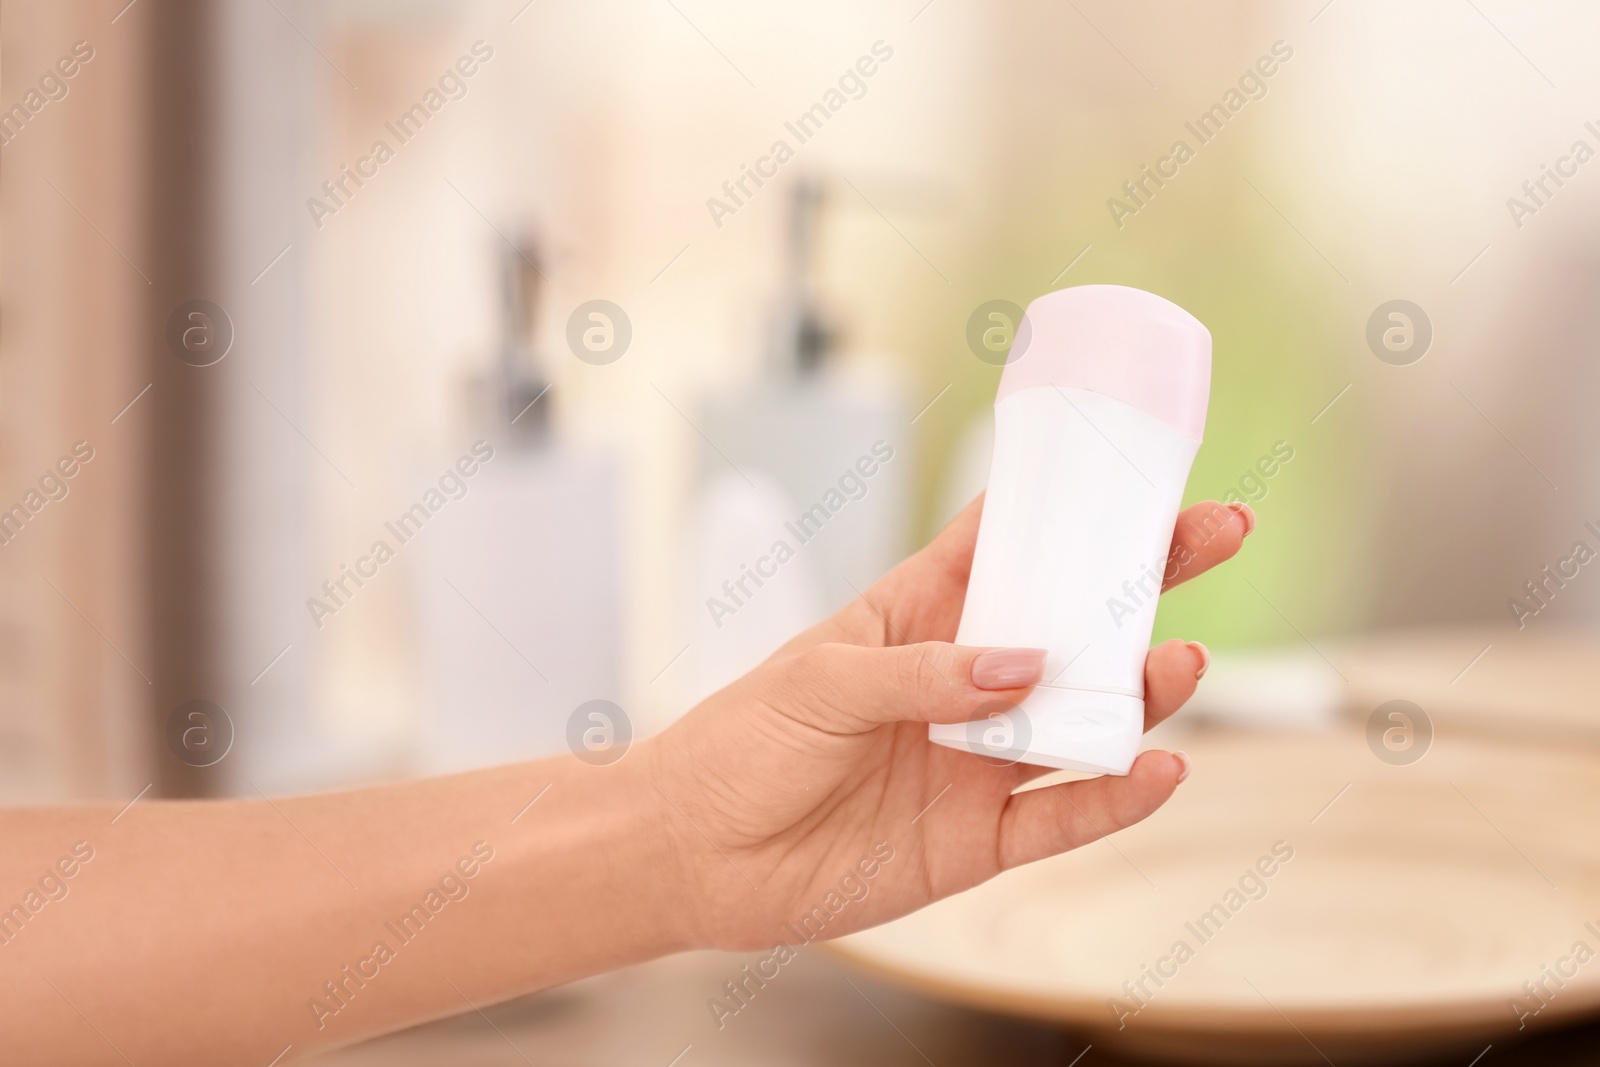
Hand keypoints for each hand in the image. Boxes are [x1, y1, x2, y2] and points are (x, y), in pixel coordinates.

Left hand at [639, 495, 1252, 950]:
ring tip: (1178, 662)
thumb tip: (1026, 664)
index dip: (1075, 511)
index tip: (1143, 475)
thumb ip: (923, 671)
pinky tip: (1159, 768)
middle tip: (1217, 535)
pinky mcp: (979, 840)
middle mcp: (965, 683)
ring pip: (1083, 718)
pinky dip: (1115, 797)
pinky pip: (1064, 817)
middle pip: (1073, 623)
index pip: (1010, 548)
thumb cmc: (740, 743)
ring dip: (1139, 690)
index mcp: (920, 617)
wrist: (693, 855)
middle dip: (1145, 579)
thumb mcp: (820, 680)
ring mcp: (979, 761)